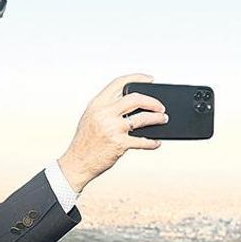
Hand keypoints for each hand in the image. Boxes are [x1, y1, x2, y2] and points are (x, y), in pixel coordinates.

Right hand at [58, 73, 167, 191]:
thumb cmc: (85, 142)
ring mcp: (112, 128)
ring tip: (163, 119)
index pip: (119, 83)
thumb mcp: (90, 118)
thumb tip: (132, 102)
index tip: (150, 79)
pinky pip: (143, 141)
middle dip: (152, 101)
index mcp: (97, 104)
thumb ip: (106, 108)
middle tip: (160, 106)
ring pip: (143, 118)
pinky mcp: (119, 144)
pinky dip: (152, 142)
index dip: (137, 78)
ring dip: (157, 118)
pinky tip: (155, 142)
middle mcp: (104, 114)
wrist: (77, 163)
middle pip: (135, 98)